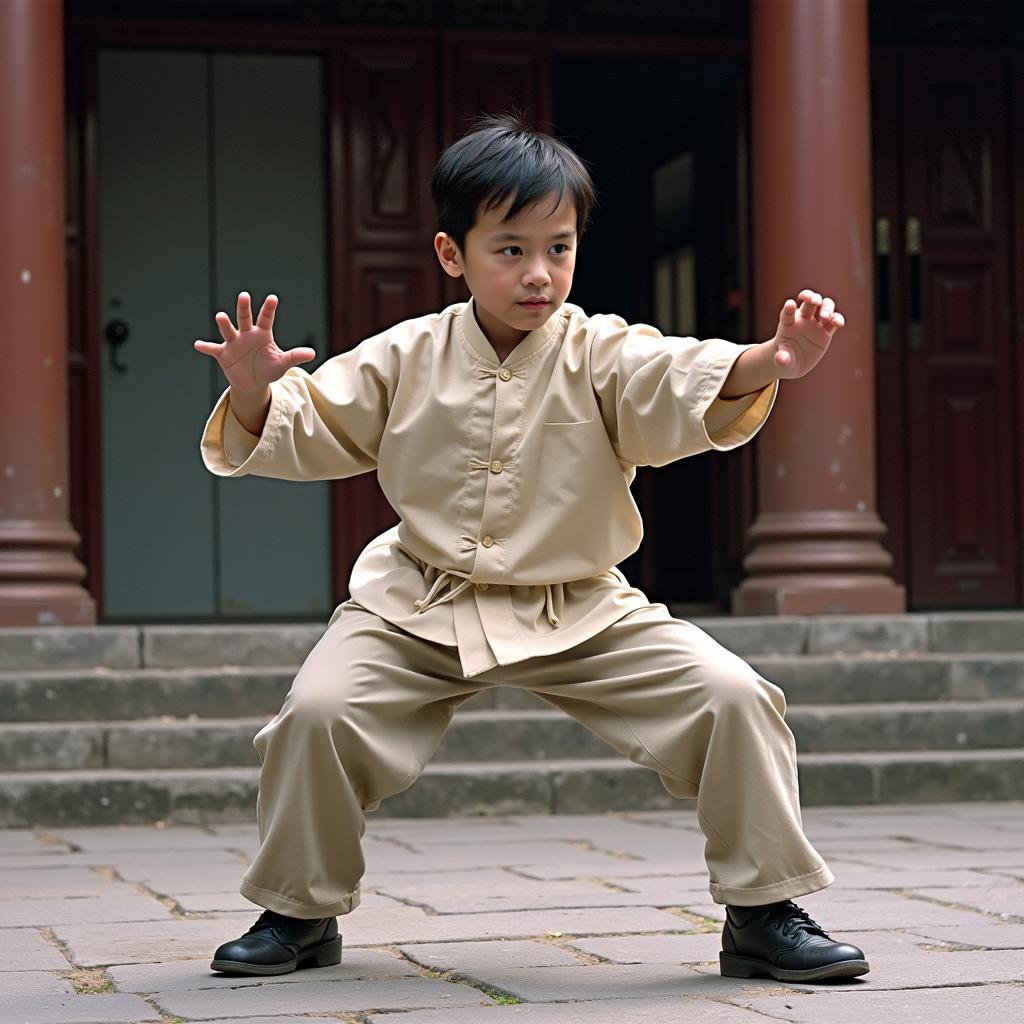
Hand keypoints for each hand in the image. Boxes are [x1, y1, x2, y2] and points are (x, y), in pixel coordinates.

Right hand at [193, 292, 314, 390]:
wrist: (253, 383)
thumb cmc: (269, 369)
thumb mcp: (283, 363)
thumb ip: (295, 356)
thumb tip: (312, 353)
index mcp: (262, 333)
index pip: (266, 318)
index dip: (269, 309)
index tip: (273, 298)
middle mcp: (247, 334)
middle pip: (245, 318)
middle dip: (244, 308)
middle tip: (244, 295)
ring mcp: (234, 343)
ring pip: (229, 331)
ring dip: (224, 324)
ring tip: (220, 316)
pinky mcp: (223, 354)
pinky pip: (213, 349)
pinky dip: (206, 347)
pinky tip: (198, 344)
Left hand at [770, 289, 844, 378]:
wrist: (796, 362)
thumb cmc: (786, 357)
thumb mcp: (783, 359)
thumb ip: (782, 358)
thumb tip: (781, 360)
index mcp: (788, 323)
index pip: (787, 313)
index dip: (789, 308)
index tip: (790, 305)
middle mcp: (803, 319)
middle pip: (809, 301)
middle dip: (812, 297)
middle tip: (814, 301)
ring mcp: (816, 323)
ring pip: (824, 305)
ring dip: (826, 307)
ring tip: (825, 317)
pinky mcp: (826, 331)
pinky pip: (834, 320)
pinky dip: (838, 318)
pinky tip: (837, 323)